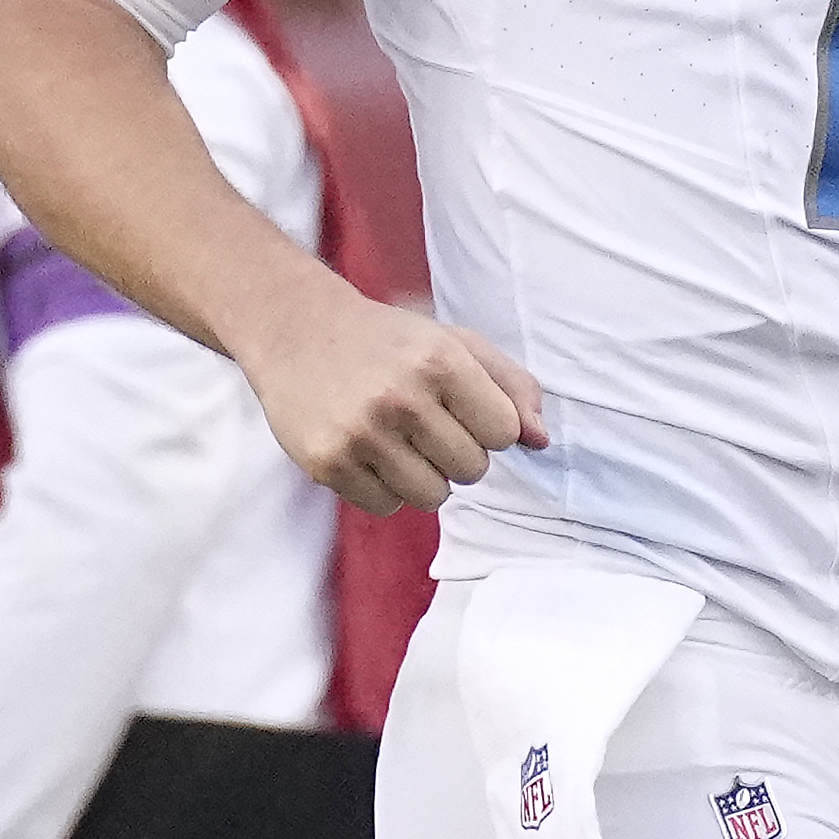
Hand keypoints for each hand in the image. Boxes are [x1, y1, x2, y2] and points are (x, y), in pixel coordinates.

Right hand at [232, 279, 546, 514]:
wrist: (298, 331)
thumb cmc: (391, 341)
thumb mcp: (456, 343)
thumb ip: (510, 387)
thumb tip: (541, 442)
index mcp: (441, 361)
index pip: (504, 433)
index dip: (490, 427)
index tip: (464, 410)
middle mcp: (401, 397)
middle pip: (472, 470)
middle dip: (459, 454)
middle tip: (428, 425)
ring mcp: (361, 433)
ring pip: (432, 497)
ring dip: (425, 477)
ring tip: (401, 441)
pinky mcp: (326, 462)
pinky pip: (385, 507)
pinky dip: (385, 489)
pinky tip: (369, 452)